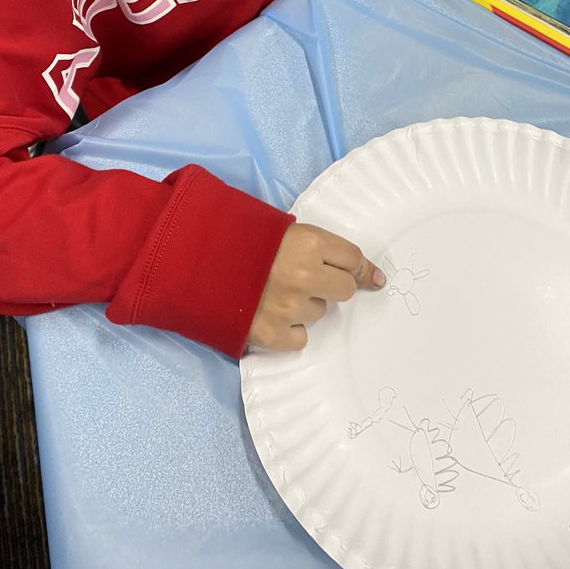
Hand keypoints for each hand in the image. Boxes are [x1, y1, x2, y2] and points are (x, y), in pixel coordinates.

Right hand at [248, 222, 384, 350]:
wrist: (194, 262)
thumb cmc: (239, 239)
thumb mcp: (280, 228)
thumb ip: (318, 245)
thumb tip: (364, 270)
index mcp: (309, 242)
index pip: (352, 258)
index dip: (362, 268)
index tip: (375, 279)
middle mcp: (304, 275)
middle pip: (344, 289)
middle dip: (331, 285)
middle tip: (308, 279)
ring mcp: (288, 307)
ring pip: (319, 313)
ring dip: (305, 305)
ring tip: (276, 291)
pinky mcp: (271, 334)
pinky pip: (299, 339)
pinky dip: (289, 330)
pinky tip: (272, 315)